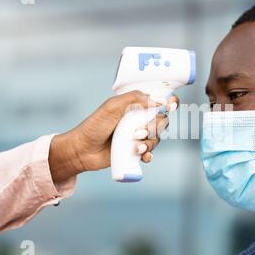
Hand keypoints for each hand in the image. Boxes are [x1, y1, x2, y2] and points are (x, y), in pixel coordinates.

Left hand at [48, 91, 177, 182]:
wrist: (82, 150)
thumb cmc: (94, 125)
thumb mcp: (112, 106)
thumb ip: (135, 98)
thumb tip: (158, 100)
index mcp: (135, 106)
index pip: (158, 101)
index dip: (169, 102)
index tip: (171, 105)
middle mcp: (138, 120)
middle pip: (161, 122)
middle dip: (154, 128)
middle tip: (137, 132)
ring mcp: (137, 136)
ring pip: (156, 139)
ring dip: (149, 143)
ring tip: (135, 147)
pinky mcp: (134, 151)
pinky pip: (150, 153)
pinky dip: (148, 154)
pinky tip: (142, 156)